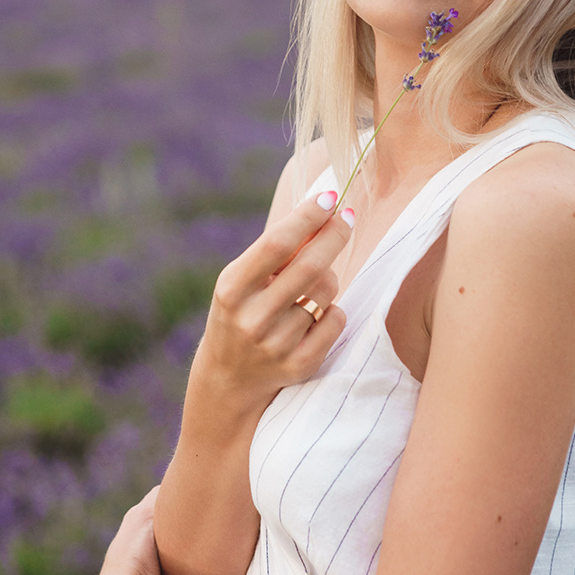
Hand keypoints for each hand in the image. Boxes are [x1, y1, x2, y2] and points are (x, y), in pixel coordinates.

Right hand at [190, 190, 353, 412]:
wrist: (228, 377)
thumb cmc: (242, 310)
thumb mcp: (242, 280)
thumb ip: (276, 251)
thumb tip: (324, 209)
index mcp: (231, 289)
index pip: (277, 244)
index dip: (308, 217)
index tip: (330, 197)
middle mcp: (251, 318)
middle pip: (310, 266)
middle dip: (335, 235)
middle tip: (347, 217)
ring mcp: (275, 345)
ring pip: (327, 293)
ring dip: (329, 279)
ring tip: (312, 286)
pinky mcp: (298, 365)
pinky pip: (335, 321)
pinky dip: (333, 311)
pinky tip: (314, 316)